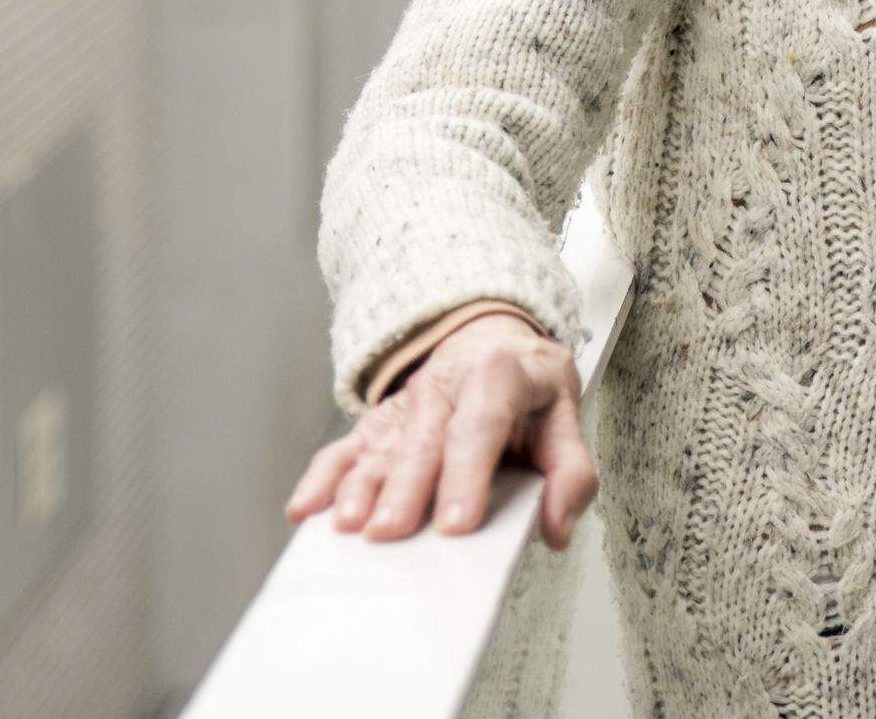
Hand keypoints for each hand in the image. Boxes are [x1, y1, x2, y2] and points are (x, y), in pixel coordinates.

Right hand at [282, 313, 596, 551]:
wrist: (491, 341)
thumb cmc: (529, 389)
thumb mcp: (566, 416)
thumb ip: (571, 473)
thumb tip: (556, 528)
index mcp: (498, 377)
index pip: (481, 426)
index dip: (466, 475)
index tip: (455, 524)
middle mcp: (445, 387)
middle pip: (422, 441)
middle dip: (403, 489)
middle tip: (389, 534)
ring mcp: (406, 404)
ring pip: (379, 446)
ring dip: (359, 486)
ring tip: (347, 525)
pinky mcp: (379, 423)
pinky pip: (346, 447)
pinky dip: (322, 477)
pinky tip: (305, 507)